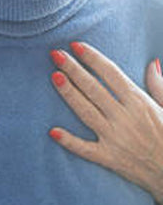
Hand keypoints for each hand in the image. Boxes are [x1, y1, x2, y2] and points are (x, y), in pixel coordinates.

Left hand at [49, 42, 162, 203]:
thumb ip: (158, 85)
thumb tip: (152, 62)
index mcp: (140, 103)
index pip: (111, 74)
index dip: (93, 58)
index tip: (75, 45)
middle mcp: (126, 118)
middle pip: (94, 89)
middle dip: (73, 69)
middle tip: (55, 54)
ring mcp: (116, 139)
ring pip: (86, 112)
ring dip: (69, 94)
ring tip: (54, 76)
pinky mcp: (110, 159)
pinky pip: (86, 150)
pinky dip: (70, 141)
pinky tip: (52, 131)